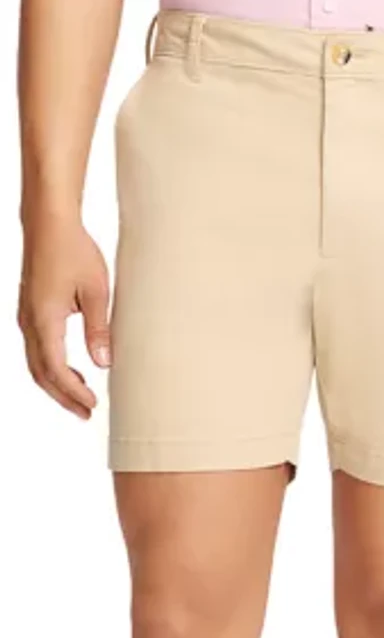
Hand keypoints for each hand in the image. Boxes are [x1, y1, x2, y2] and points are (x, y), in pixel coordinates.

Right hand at [19, 211, 110, 419]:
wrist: (49, 224)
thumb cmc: (75, 251)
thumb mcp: (97, 292)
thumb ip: (99, 329)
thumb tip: (103, 364)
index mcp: (44, 320)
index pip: (56, 370)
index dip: (74, 392)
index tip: (93, 405)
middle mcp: (29, 322)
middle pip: (42, 374)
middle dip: (64, 397)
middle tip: (87, 413)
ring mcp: (26, 317)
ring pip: (36, 364)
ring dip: (57, 385)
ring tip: (81, 399)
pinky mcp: (30, 312)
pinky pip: (36, 350)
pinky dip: (52, 368)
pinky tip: (73, 372)